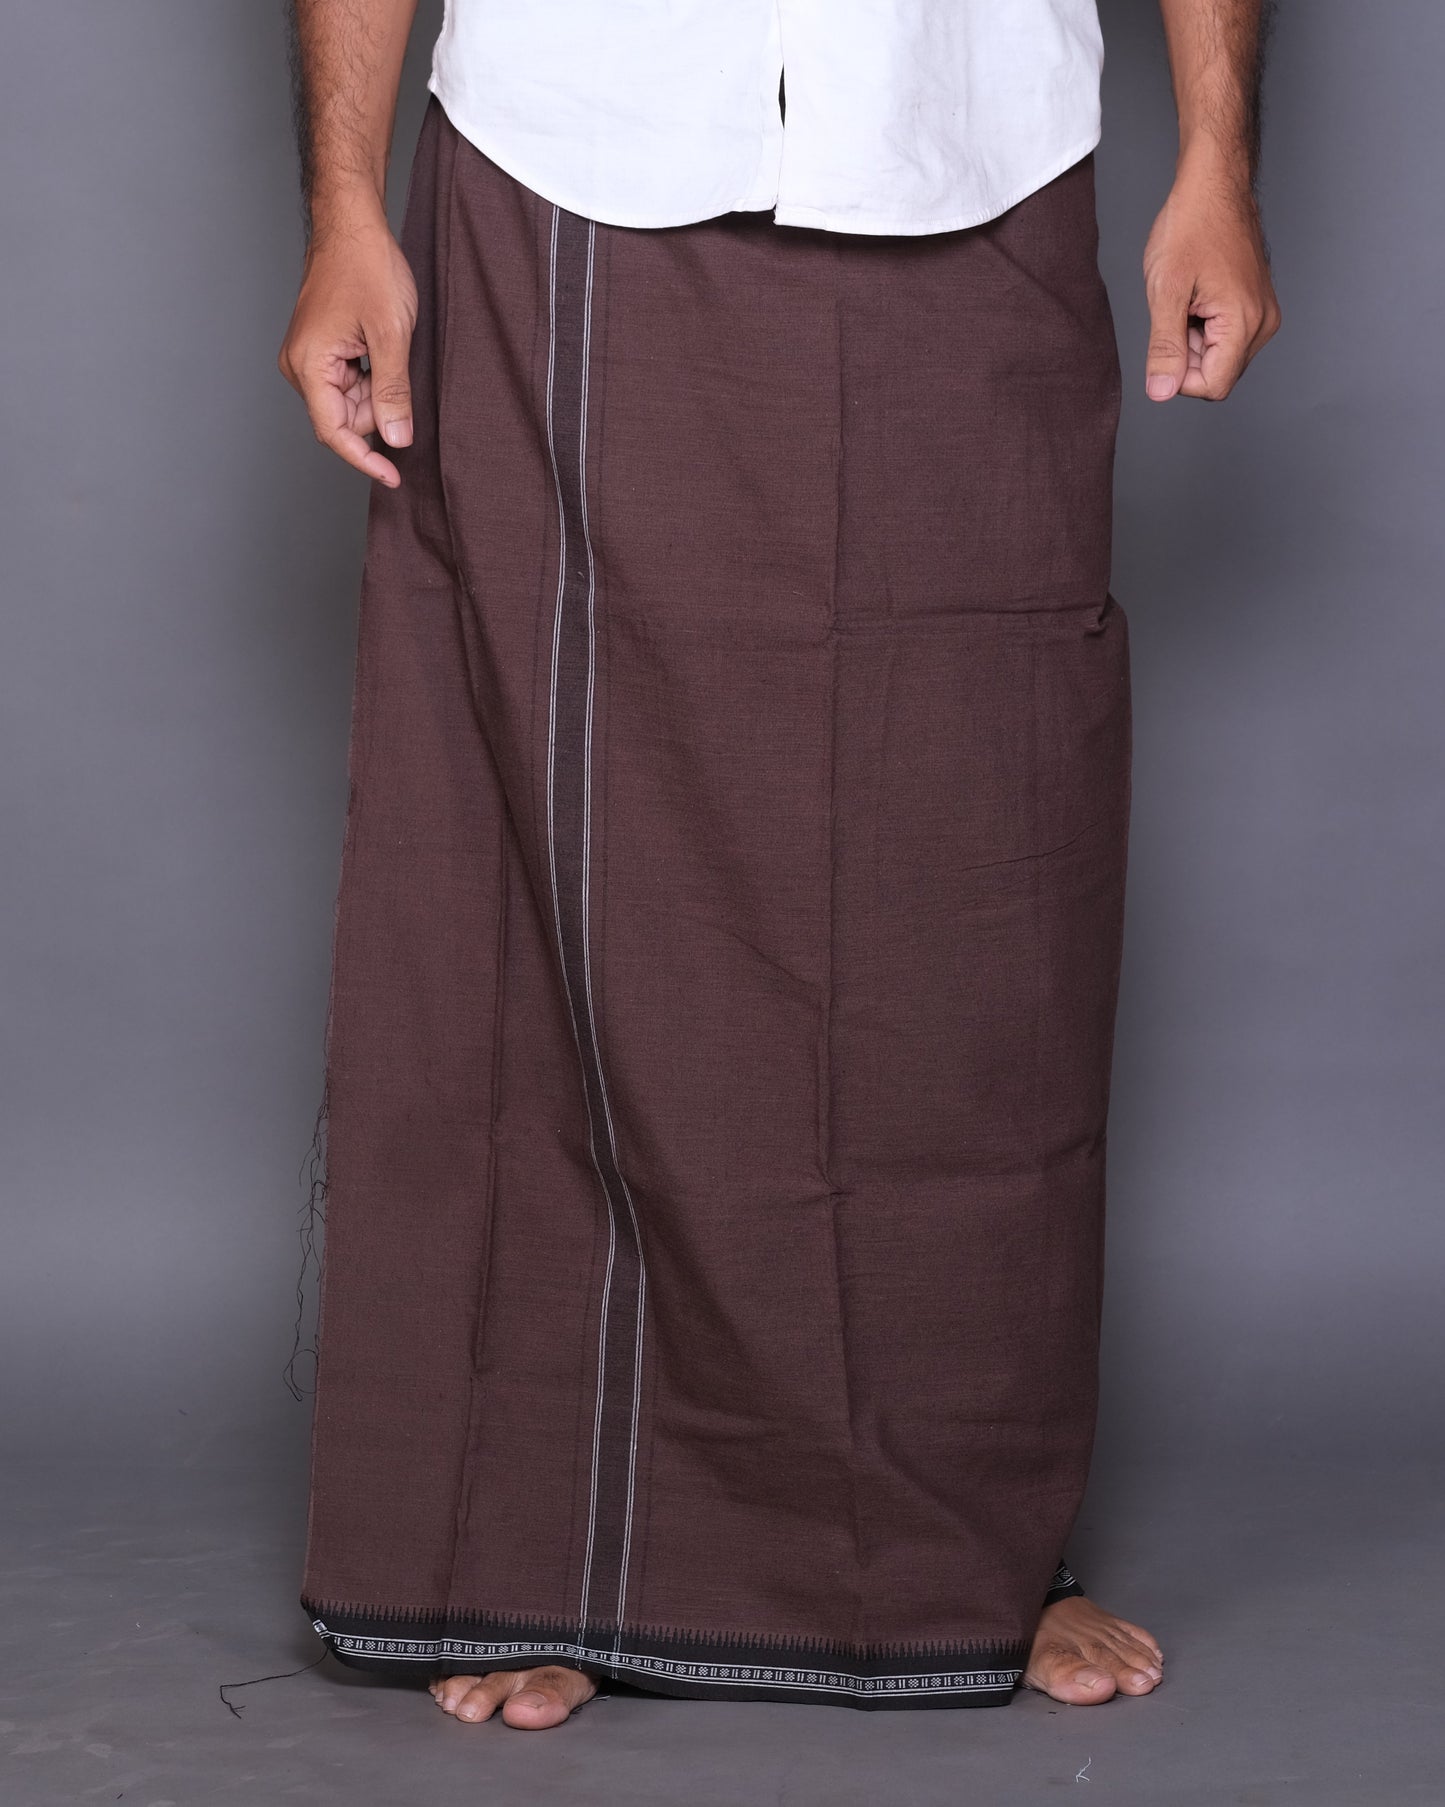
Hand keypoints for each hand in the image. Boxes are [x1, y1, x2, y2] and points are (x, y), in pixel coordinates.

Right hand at [278, 206, 418, 485]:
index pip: (333, 432)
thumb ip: (392, 392)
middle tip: (399, 372)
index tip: (393, 476)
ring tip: (389, 348)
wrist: (354, 225)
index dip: (364, 459)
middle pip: (343, 418)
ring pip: (350, 402)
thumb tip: (394, 439)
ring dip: (377, 390)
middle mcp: (300, 366)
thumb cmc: (367, 267)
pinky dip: (372, 377)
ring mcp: (309, 358)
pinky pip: (349, 382)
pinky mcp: (321, 350)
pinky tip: (381, 348)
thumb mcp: (391, 335)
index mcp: (309, 364)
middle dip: (377, 411)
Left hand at [1142, 154, 1280, 402]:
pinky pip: (1226, 337)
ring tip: (1188, 297)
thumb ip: (1165, 347)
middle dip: (1187, 355)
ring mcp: (1263, 314)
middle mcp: (1263, 323)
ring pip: (1220, 357)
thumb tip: (1162, 393)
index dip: (1180, 376)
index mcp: (1244, 322)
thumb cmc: (1191, 226)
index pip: (1211, 387)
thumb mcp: (1166, 290)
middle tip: (1177, 309)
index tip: (1168, 337)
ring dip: (1194, 339)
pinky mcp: (1257, 306)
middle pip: (1217, 373)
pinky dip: (1204, 326)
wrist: (1214, 185)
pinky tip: (1197, 295)